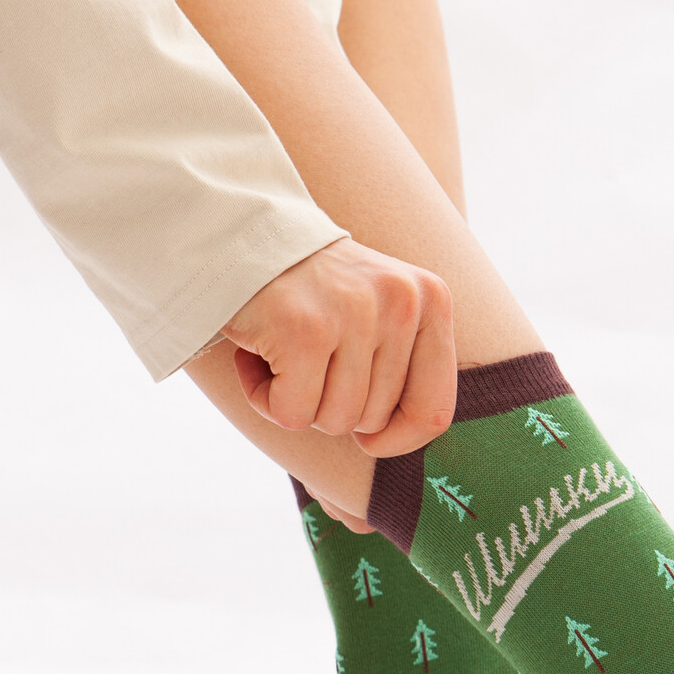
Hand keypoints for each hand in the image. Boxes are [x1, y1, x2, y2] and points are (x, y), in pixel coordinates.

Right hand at [223, 237, 455, 455]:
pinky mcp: (305, 330)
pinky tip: (256, 357)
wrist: (237, 233)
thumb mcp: (379, 313)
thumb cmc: (311, 290)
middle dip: (330, 405)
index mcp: (430, 301)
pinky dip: (264, 398)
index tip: (367, 436)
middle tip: (306, 359)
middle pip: (374, 419)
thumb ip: (404, 367)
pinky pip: (293, 413)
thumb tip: (402, 440)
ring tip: (282, 352)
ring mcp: (355, 313)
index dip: (397, 439)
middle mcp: (402, 303)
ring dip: (296, 401)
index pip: (435, 410)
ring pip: (335, 420)